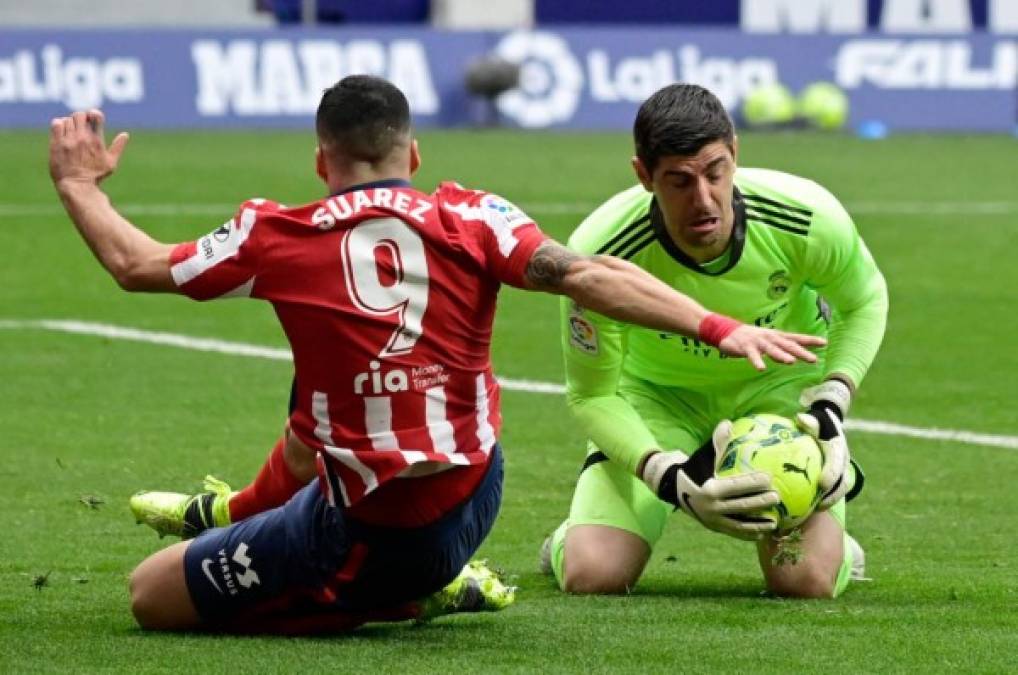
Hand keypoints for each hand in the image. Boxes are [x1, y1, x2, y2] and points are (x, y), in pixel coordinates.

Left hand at [49, 109, 129, 187]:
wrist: (77, 186)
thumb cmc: (95, 176)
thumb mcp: (111, 163)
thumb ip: (118, 147)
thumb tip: (125, 134)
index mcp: (96, 141)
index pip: (96, 116)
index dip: (94, 113)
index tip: (93, 118)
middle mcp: (82, 138)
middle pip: (79, 115)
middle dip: (81, 118)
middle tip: (81, 126)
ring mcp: (68, 140)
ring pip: (67, 119)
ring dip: (70, 123)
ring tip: (71, 131)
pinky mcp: (57, 143)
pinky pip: (57, 124)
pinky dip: (60, 124)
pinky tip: (63, 132)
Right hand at [641, 421, 778, 540]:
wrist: (675, 490)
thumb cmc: (694, 470)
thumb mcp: (703, 457)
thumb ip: (717, 443)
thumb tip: (728, 423)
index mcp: (709, 489)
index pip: (736, 486)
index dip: (753, 482)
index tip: (769, 478)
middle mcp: (711, 507)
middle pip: (740, 506)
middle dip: (760, 502)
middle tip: (777, 497)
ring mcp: (713, 521)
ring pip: (739, 523)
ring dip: (758, 523)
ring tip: (775, 521)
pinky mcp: (715, 528)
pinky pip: (735, 532)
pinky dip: (748, 533)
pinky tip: (763, 531)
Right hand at [718, 324, 826, 370]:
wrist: (726, 330)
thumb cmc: (750, 338)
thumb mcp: (767, 340)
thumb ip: (780, 348)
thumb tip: (794, 356)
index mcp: (776, 336)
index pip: (796, 338)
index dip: (810, 340)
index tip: (824, 343)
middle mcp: (769, 338)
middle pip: (787, 345)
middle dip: (800, 352)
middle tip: (813, 360)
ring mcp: (757, 342)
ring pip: (771, 349)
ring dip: (781, 355)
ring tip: (791, 362)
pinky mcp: (745, 347)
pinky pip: (752, 356)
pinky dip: (757, 361)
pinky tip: (761, 368)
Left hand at [796, 380, 852, 508]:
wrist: (830, 426)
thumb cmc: (819, 422)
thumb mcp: (816, 419)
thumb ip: (809, 421)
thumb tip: (800, 418)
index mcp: (838, 448)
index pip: (837, 462)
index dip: (832, 474)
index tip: (823, 484)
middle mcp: (843, 462)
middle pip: (842, 482)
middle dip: (833, 495)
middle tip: (819, 505)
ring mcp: (842, 471)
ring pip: (839, 490)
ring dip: (828, 501)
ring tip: (813, 511)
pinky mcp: (836, 478)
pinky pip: (832, 492)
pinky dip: (822, 500)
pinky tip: (807, 509)